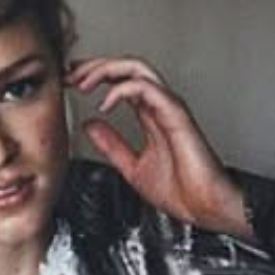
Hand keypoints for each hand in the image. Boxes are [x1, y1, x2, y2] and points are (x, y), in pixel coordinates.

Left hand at [67, 57, 250, 238]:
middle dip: (95, 66)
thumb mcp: (132, 167)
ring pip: (137, 69)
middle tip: (71, 74)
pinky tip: (105, 103)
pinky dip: (122, 89)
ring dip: (106, 70)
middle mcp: (160, 107)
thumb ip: (112, 145)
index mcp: (151, 116)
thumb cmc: (183, 191)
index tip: (70, 81)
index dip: (95, 76)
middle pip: (126, 68)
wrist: (204, 208)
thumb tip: (91, 127)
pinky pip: (147, 88)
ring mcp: (169, 108)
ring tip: (83, 81)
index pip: (121, 82)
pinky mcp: (175, 114)